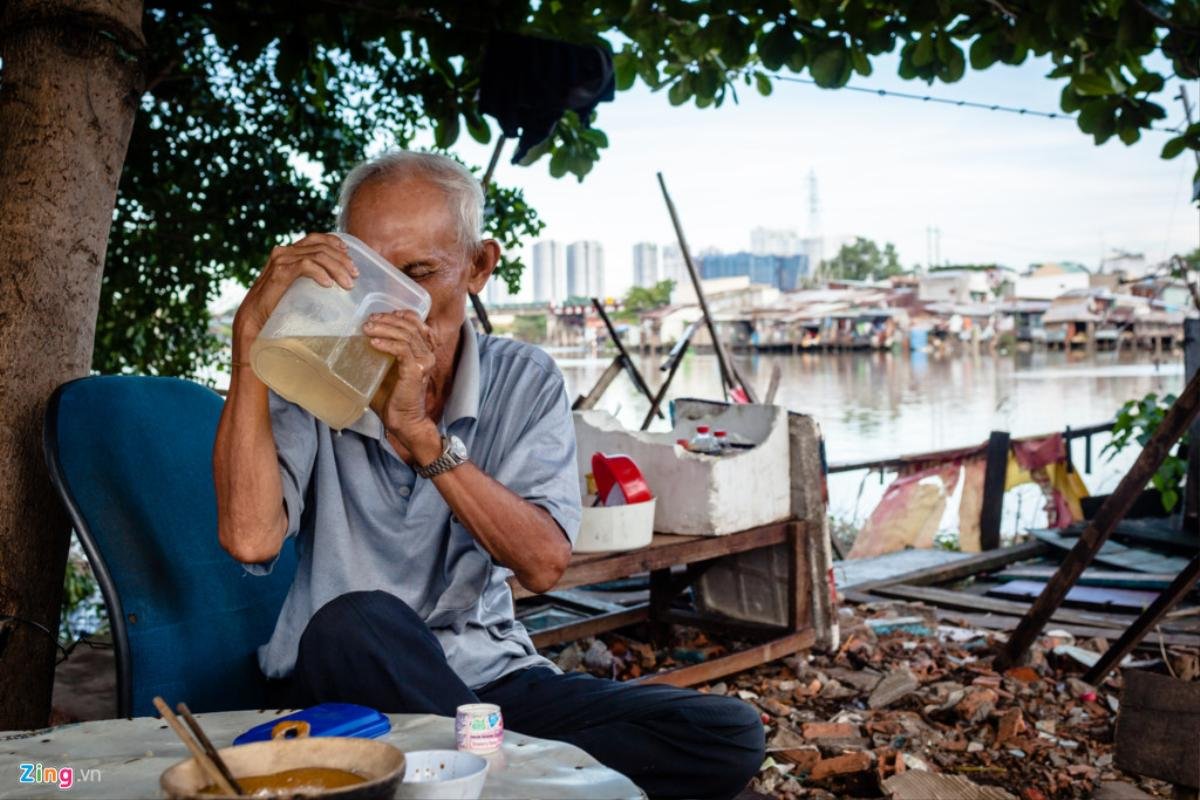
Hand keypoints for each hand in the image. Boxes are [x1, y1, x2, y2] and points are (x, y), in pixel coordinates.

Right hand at [233, 233, 357, 356]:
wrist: (253, 319)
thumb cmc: (275, 307)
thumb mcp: (296, 288)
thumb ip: (308, 279)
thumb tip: (334, 283)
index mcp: (289, 253)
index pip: (316, 238)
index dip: (335, 242)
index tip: (350, 254)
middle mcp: (285, 252)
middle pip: (321, 246)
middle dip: (342, 259)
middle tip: (355, 275)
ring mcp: (281, 260)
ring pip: (318, 255)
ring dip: (337, 268)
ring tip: (348, 284)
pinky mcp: (280, 272)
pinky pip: (306, 265)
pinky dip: (321, 273)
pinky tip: (330, 285)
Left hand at [363, 310, 441, 459]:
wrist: (403, 420)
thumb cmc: (394, 398)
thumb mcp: (385, 370)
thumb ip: (379, 354)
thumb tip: (354, 342)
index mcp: (422, 351)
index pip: (416, 323)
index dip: (399, 315)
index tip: (379, 316)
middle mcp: (426, 354)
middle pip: (409, 325)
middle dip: (387, 320)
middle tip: (368, 322)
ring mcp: (423, 362)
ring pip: (406, 334)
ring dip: (384, 328)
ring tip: (367, 329)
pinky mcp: (416, 370)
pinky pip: (402, 349)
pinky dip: (387, 343)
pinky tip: (373, 343)